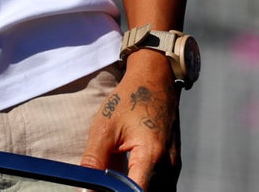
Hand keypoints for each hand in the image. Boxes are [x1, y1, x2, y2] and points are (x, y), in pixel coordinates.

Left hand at [81, 52, 181, 189]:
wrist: (155, 78)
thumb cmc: (129, 99)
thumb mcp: (104, 128)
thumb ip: (94, 162)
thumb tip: (84, 190)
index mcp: (151, 154)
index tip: (101, 191)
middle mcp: (168, 164)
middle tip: (105, 185)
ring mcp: (174, 165)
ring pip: (158, 191)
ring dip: (137, 189)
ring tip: (116, 181)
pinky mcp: (174, 164)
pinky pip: (163, 186)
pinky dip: (145, 186)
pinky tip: (128, 180)